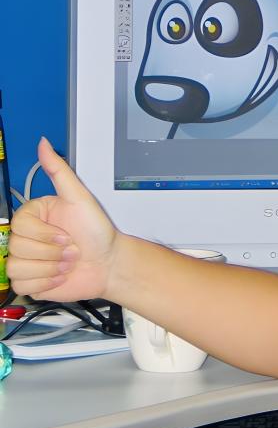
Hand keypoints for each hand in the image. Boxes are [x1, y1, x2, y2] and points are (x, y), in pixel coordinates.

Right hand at [8, 138, 119, 301]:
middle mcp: (29, 236)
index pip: (20, 225)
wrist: (109, 264)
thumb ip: (59, 171)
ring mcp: (28, 259)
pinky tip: (61, 275)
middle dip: (52, 252)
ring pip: (17, 267)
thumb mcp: (80, 198)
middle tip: (71, 248)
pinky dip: (46, 282)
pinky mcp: (30, 280)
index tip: (65, 234)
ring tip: (68, 262)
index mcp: (36, 216)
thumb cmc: (98, 232)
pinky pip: (23, 284)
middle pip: (17, 246)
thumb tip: (43, 143)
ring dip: (50, 268)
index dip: (45, 234)